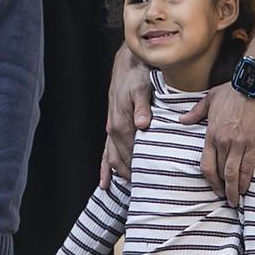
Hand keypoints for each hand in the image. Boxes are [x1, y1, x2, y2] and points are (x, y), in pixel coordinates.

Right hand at [101, 47, 154, 187]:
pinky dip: (105, 167)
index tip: (150, 181)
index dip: (140, 167)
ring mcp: (111, 129)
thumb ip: (143, 107)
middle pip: (122, 159)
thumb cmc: (136, 75)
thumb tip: (143, 124)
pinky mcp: (111, 126)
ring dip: (118, 173)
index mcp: (122, 123)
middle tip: (143, 191)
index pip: (132, 153)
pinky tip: (104, 182)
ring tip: (127, 189)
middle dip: (131, 174)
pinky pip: (106, 151)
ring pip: (112, 158)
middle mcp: (113, 129)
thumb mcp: (142, 88)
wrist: (127, 64)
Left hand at [183, 84, 254, 206]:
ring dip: (235, 188)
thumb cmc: (232, 90)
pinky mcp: (254, 143)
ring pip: (234, 173)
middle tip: (227, 199)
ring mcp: (239, 143)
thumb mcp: (209, 99)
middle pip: (220, 172)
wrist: (253, 84)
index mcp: (211, 134)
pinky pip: (249, 166)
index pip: (206, 164)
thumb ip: (196, 113)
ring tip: (236, 199)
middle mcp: (223, 142)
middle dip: (223, 188)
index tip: (215, 188)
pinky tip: (247, 187)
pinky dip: (247, 179)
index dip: (210, 180)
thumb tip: (182, 121)